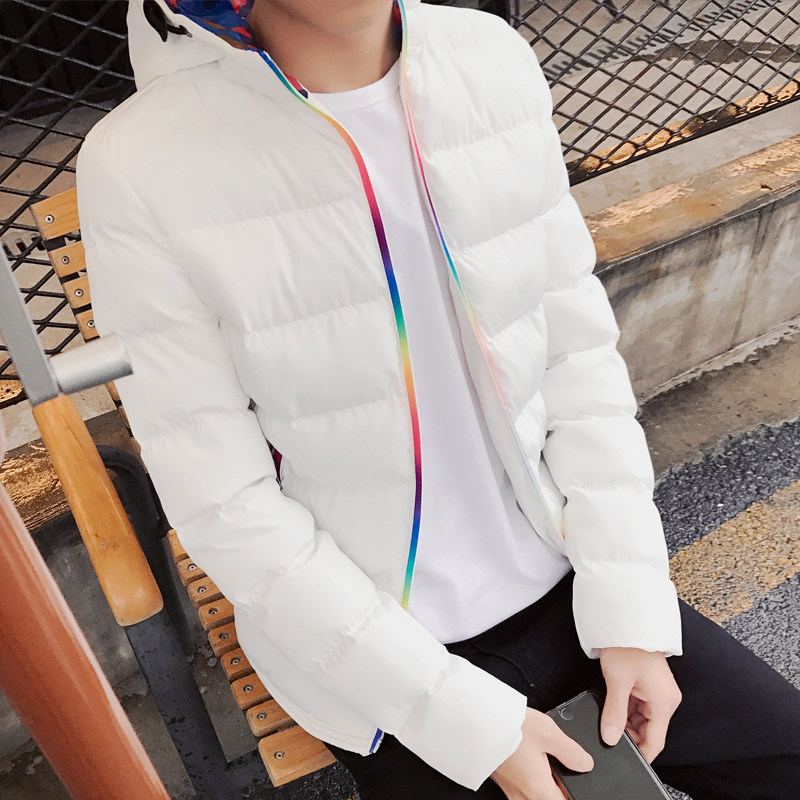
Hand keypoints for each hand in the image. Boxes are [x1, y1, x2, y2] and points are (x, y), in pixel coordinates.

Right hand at [491, 707, 592, 799]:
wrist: (474, 719)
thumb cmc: (508, 726)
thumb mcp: (548, 733)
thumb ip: (571, 752)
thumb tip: (585, 764)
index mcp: (539, 790)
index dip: (573, 796)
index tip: (578, 787)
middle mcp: (522, 795)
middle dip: (557, 792)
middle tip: (563, 775)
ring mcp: (509, 788)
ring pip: (532, 799)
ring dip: (544, 788)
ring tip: (547, 766)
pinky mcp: (500, 778)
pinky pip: (520, 792)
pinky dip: (531, 783)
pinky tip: (532, 762)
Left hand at [599, 647, 681, 761]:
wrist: (627, 622)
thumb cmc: (627, 645)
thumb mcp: (617, 682)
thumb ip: (614, 714)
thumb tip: (611, 737)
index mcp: (664, 702)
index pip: (655, 741)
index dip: (641, 755)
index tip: (627, 762)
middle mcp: (666, 699)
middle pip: (649, 731)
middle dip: (629, 735)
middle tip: (608, 733)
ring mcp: (659, 692)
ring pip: (642, 719)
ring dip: (626, 720)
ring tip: (609, 713)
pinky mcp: (651, 686)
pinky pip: (640, 706)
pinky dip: (627, 709)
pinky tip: (614, 704)